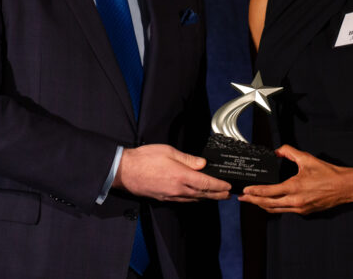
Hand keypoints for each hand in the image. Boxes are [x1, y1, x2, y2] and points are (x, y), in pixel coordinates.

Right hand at [113, 144, 231, 201]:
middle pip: (202, 195)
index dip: (219, 186)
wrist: (125, 171)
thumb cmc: (144, 158)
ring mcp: (171, 196)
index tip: (228, 187)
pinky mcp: (164, 198)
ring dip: (206, 198)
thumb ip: (188, 159)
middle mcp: (178, 189)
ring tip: (215, 197)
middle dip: (217, 195)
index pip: (206, 183)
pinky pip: (183, 201)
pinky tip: (195, 197)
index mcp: (181, 176)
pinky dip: (193, 199)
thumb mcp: (168, 151)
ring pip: (193, 199)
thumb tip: (202, 164)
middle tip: (227, 195)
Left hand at [238, 144, 352, 214]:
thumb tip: (278, 150)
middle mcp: (295, 201)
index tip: (245, 192)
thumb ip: (290, 152)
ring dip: (263, 206)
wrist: (346, 187)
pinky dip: (275, 207)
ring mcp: (300, 208)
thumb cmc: (329, 174)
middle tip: (242, 199)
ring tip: (253, 202)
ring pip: (276, 210)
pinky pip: (286, 211)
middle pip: (268, 204)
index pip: (269, 192)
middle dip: (253, 202)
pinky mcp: (305, 211)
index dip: (255, 192)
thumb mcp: (307, 159)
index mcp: (294, 188)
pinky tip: (271, 203)